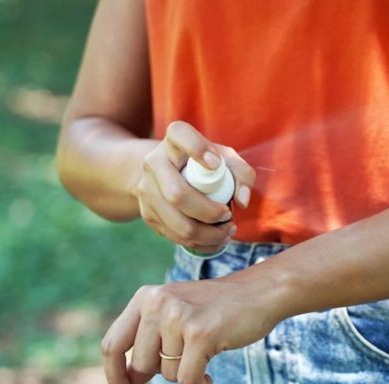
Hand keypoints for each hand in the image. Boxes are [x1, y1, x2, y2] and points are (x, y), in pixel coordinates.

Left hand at [100, 276, 280, 383]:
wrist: (258, 292)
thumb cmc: (215, 310)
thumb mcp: (173, 317)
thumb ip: (147, 344)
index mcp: (145, 297)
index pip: (112, 344)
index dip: (115, 375)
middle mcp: (157, 302)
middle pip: (139, 364)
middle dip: (161, 372)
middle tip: (185, 359)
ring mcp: (179, 316)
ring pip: (165, 374)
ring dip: (185, 374)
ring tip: (203, 355)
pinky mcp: (201, 333)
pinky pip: (186, 380)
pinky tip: (210, 374)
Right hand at [134, 120, 255, 252]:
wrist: (167, 175)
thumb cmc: (205, 165)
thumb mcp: (225, 159)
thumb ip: (241, 173)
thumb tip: (241, 201)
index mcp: (174, 140)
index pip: (180, 135)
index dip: (198, 149)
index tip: (216, 164)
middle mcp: (153, 162)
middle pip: (177, 195)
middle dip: (209, 212)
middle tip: (228, 215)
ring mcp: (146, 190)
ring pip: (177, 224)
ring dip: (208, 235)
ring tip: (227, 232)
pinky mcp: (147, 214)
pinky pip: (175, 237)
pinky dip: (201, 244)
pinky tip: (216, 239)